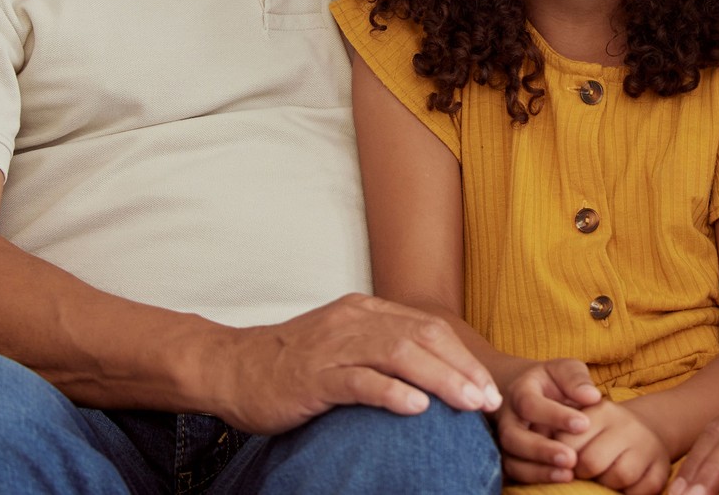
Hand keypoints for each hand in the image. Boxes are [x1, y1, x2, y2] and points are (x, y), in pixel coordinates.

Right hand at [198, 293, 500, 434]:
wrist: (230, 367)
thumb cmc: (291, 366)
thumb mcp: (342, 346)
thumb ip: (380, 352)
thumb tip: (429, 377)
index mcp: (365, 312)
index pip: (428, 326)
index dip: (462, 355)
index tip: (486, 385)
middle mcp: (354, 321)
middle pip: (422, 336)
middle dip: (461, 368)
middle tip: (487, 399)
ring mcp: (334, 346)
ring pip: (399, 354)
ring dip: (440, 379)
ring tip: (467, 403)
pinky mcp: (313, 376)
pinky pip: (359, 380)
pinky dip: (392, 392)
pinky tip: (416, 407)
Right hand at [498, 357, 601, 484]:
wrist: (533, 393)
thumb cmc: (555, 382)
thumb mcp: (566, 370)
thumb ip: (577, 379)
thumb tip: (591, 396)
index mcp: (520, 391)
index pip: (530, 405)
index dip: (555, 416)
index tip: (584, 424)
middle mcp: (507, 418)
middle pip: (513, 437)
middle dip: (541, 450)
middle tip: (571, 458)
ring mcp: (506, 441)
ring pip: (511, 461)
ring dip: (538, 470)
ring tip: (569, 474)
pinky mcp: (510, 459)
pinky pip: (515, 475)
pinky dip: (536, 479)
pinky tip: (561, 479)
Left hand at [557, 399, 671, 493]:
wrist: (645, 430)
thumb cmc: (602, 433)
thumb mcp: (583, 425)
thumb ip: (562, 438)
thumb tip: (547, 459)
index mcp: (600, 411)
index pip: (569, 442)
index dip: (563, 460)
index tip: (565, 463)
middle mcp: (626, 424)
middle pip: (592, 461)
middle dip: (582, 475)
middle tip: (583, 476)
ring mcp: (647, 445)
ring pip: (620, 475)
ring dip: (606, 486)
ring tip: (602, 481)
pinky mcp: (662, 467)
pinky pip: (644, 489)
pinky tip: (623, 489)